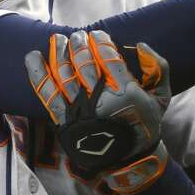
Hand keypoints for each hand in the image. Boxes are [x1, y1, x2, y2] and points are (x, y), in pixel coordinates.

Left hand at [25, 30, 170, 192]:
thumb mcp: (162, 97)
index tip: (97, 34)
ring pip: (64, 75)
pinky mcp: (63, 119)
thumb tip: (140, 45)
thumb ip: (158, 68)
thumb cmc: (144, 123)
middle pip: (84, 64)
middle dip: (78, 45)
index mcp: (126, 93)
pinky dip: (37, 73)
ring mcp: (79, 111)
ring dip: (59, 53)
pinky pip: (46, 93)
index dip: (101, 42)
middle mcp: (101, 101)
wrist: (128, 160)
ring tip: (58, 40)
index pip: (109, 59)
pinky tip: (32, 56)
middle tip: (77, 36)